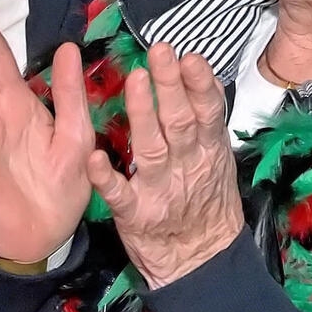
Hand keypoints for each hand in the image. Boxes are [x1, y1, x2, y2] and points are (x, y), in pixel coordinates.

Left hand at [87, 44, 242, 289]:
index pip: (206, 111)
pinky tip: (95, 158)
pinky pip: (119, 193)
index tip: (189, 56)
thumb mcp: (216, 157)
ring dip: (143, 115)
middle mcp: (185, 164)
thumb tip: (198, 73)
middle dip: (170, 86)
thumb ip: (206, 119)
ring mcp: (160, 189)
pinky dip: (107, 177)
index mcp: (207, 149)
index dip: (199, 83)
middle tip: (159, 52)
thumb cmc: (204, 198)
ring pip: (152, 148)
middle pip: (179, 122)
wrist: (201, 259)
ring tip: (136, 81)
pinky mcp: (135, 213)